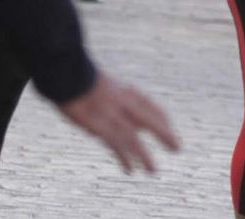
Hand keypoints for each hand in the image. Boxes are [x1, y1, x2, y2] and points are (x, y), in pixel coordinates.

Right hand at [57, 72, 179, 174]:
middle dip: (165, 135)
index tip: (170, 130)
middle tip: (177, 148)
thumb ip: (116, 97)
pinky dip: (124, 158)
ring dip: (144, 156)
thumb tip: (124, 109)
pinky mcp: (98, 126)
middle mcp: (123, 103)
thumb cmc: (81, 79)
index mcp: (126, 91)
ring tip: (153, 171)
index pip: (151, 107)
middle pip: (150, 121)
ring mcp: (111, 115)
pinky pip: (115, 145)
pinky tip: (130, 169)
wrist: (67, 74)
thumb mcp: (104, 84)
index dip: (163, 120)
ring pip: (134, 139)